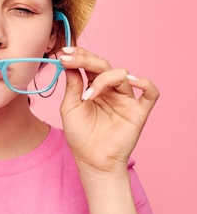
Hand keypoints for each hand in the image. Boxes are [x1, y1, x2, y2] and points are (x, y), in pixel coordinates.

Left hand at [58, 46, 158, 174]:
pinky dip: (144, 83)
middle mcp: (110, 90)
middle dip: (85, 59)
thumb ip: (72, 85)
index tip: (62, 53)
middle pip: (103, 65)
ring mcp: (125, 99)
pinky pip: (150, 92)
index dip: (77, 56)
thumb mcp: (69, 107)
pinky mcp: (138, 111)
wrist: (91, 160)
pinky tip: (130, 81)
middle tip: (68, 59)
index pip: (88, 65)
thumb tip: (68, 62)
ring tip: (87, 96)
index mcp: (93, 87)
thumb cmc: (80, 135)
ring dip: (102, 79)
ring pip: (120, 74)